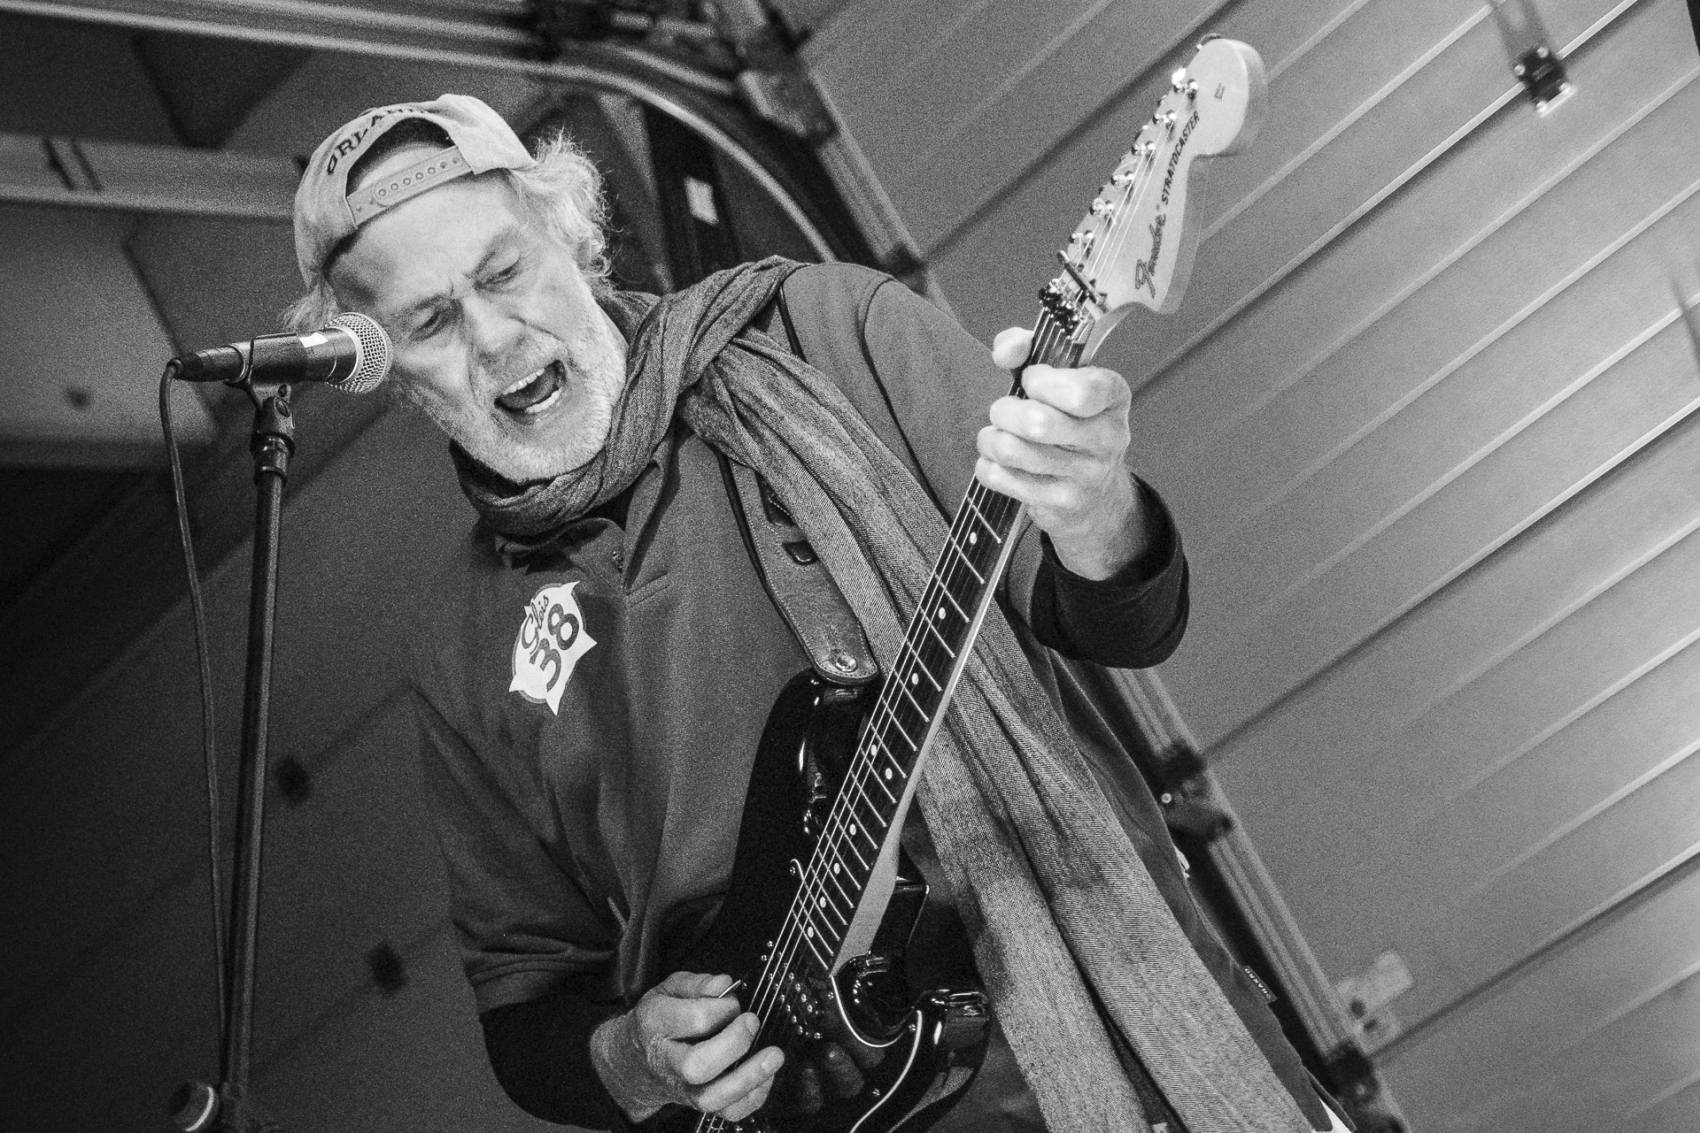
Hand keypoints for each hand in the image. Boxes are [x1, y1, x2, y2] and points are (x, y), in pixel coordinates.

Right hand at [590, 971, 783, 1122]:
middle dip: (734, 1043)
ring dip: (749, 1078)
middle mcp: (668, 1062)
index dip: (723, 1007)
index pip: (695, 1020)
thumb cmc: (659, 1021)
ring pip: (712, 1097)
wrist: (636, 1061)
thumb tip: (724, 984)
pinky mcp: (699, 1104)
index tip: (732, 1002)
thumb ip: (698, 983)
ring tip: (773, 1056)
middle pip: (698, 1065)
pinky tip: (765, 1077)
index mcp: (657, 1025)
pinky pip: (728, 1113)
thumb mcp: (669, 990)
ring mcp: (683, 1088)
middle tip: (752, 1022)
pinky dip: (753, 1098)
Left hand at [977, 327, 1149, 578]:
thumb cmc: (1067, 420)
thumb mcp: (1057, 377)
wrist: (1094, 494)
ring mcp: (1089, 475)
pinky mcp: (1063, 504)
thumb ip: (1026, 348)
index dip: (1041, 382)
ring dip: (991, 439)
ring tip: (996, 436)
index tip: (1031, 380)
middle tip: (1003, 411)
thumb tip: (1006, 351)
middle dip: (1004, 411)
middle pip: (1037, 423)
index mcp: (1113, 395)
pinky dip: (988, 465)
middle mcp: (1110, 436)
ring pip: (1013, 451)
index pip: (1078, 391)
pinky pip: (1002, 478)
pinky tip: (1000, 462)